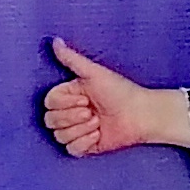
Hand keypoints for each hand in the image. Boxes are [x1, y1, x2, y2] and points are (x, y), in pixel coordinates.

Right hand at [42, 39, 189, 156]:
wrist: (141, 114)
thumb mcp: (94, 73)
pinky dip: (85, 142)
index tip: (86, 98)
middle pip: (50, 121)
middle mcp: (70, 112)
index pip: (48, 103)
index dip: (65, 104)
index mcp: (69, 95)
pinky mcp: (84, 146)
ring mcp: (76, 130)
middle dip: (73, 117)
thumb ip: (71, 58)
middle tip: (93, 111)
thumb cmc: (121, 91)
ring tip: (98, 122)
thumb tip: (55, 40)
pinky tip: (98, 135)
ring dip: (81, 129)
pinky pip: (71, 149)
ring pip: (59, 136)